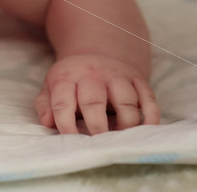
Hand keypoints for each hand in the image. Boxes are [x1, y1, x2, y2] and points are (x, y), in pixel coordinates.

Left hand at [34, 53, 158, 134]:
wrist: (95, 53)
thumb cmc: (71, 80)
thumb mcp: (51, 87)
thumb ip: (46, 105)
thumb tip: (48, 122)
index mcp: (68, 77)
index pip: (63, 101)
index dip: (65, 123)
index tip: (71, 140)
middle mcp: (93, 74)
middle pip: (94, 101)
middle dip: (96, 126)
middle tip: (98, 143)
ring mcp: (118, 76)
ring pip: (126, 99)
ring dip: (125, 122)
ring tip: (120, 137)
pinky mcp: (138, 79)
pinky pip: (149, 97)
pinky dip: (150, 115)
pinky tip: (145, 128)